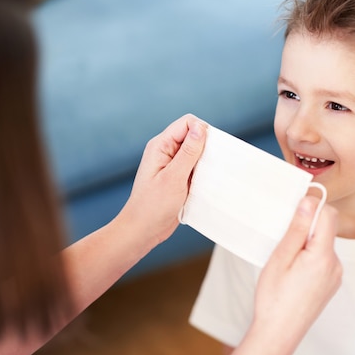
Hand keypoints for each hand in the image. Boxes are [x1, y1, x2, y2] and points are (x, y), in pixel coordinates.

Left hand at [120, 114, 206, 246]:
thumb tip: (201, 128)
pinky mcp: (179, 178)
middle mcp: (166, 152)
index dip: (203, 131)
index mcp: (161, 145)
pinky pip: (196, 169)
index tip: (211, 150)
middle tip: (210, 167)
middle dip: (206, 148)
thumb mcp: (174, 177)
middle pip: (194, 136)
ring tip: (207, 178)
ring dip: (206, 163)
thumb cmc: (152, 206)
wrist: (143, 231)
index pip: (187, 123)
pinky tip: (205, 186)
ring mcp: (173, 165)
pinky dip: (204, 174)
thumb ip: (188, 152)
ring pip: (197, 154)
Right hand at [252, 196, 341, 347]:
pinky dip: (309, 258)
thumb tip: (309, 202)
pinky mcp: (331, 284)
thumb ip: (297, 229)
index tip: (292, 213)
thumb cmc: (274, 299)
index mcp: (323, 256)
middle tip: (283, 244)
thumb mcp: (280, 258)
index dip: (311, 207)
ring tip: (286, 263)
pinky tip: (293, 274)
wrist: (278, 333)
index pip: (328, 215)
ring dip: (306, 244)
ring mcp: (335, 276)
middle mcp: (335, 265)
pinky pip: (323, 259)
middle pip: (326, 229)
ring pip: (323, 244)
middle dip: (306, 228)